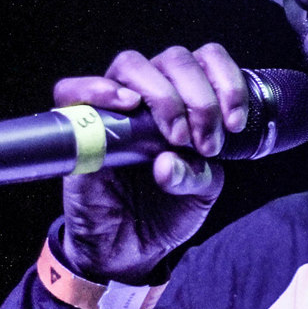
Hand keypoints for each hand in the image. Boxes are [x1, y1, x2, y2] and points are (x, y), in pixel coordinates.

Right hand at [51, 44, 250, 281]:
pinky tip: (125, 105)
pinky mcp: (78, 127)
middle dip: (200, 98)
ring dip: (161, 96)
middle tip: (204, 143)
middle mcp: (151, 97)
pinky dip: (96, 89)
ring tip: (175, 138)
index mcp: (188, 102)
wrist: (130, 250)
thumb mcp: (199, 194)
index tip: (235, 124)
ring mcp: (114, 108)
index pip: (208, 59)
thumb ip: (197, 174)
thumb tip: (167, 160)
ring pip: (132, 64)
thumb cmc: (166, 212)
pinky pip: (72, 90)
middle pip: (176, 58)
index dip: (227, 82)